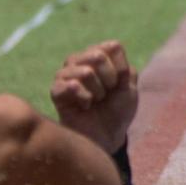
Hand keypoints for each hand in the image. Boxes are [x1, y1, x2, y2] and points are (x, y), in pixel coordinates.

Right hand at [50, 40, 138, 155]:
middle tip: (105, 95)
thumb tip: (112, 49)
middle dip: (109, 80)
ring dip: (98, 91)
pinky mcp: (56, 90)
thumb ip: (124, 68)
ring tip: (95, 101)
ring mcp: (65, 74)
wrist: (107, 137)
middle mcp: (79, 61)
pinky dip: (85, 98)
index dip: (120, 69)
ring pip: (86, 71)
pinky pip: (72, 85)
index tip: (118, 85)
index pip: (112, 47)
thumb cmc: (117, 111)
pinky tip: (85, 106)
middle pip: (98, 56)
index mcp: (96, 56)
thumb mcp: (129, 89)